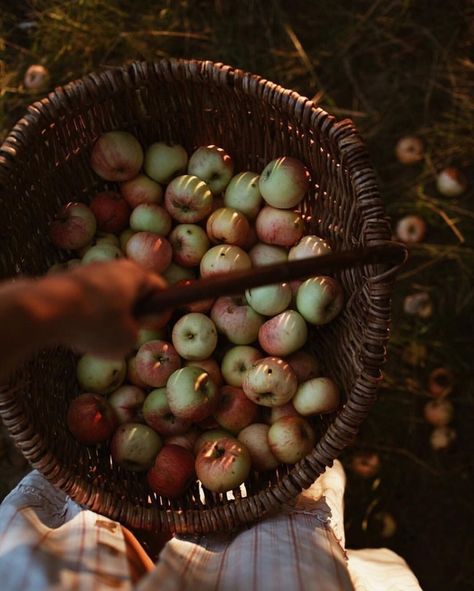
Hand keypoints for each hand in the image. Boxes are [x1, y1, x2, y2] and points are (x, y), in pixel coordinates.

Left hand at [36, 260, 166, 358]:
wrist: (45, 311)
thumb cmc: (95, 325)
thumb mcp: (126, 341)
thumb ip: (133, 334)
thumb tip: (123, 331)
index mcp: (135, 275)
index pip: (159, 288)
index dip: (161, 308)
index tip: (154, 323)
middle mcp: (113, 266)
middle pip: (131, 289)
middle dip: (130, 311)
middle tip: (126, 333)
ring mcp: (88, 270)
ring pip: (106, 294)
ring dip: (105, 313)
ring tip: (95, 335)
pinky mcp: (66, 279)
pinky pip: (84, 298)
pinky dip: (83, 313)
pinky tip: (74, 330)